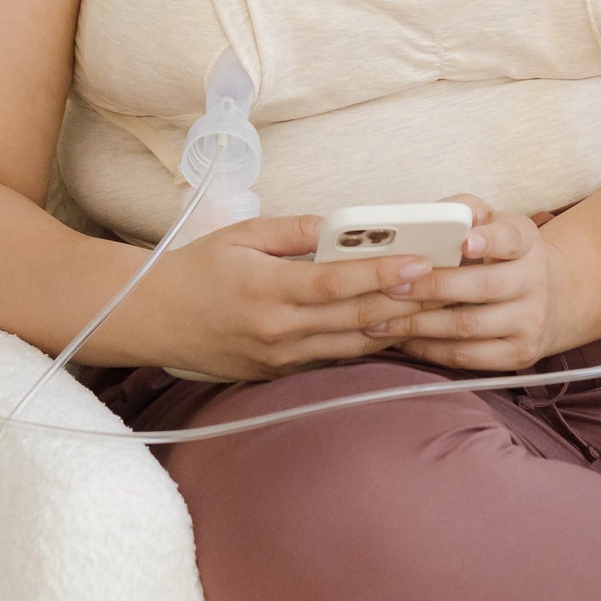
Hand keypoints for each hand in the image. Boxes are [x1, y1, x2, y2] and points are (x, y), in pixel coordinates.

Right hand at [162, 212, 433, 382]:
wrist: (153, 319)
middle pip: (355, 318)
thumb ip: (294, 230)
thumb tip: (340, 226)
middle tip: (447, 284)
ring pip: (353, 344)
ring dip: (397, 326)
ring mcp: (281, 358)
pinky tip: (397, 328)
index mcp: (267, 288)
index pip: (336, 281)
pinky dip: (368, 343)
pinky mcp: (281, 374)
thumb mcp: (240, 236)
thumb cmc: (196, 270)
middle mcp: (278, 329)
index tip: (420, 262)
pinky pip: (335, 357)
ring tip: (435, 307)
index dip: (381, 273)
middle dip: (406, 301)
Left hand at [362, 192, 577, 371]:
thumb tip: (432, 212)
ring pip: (468, 326)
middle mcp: (534, 282)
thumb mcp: (496, 225)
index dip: (489, 240)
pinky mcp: (519, 356)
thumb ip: (466, 212)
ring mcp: (529, 322)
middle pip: (484, 287)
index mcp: (526, 243)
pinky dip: (430, 349)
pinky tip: (404, 339)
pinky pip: (467, 356)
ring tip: (380, 318)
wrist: (551, 301)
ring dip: (419, 323)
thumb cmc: (504, 258)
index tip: (465, 241)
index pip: (512, 239)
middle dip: (433, 288)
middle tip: (392, 285)